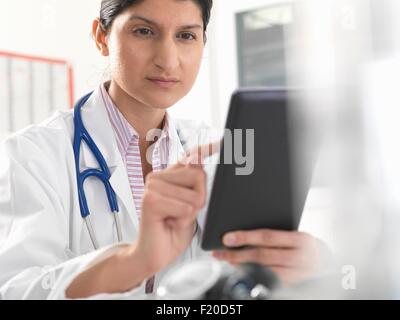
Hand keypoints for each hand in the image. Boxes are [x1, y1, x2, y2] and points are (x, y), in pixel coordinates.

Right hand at [66, 142, 219, 297]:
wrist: (153, 254)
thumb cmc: (172, 230)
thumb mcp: (190, 205)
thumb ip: (194, 185)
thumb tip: (199, 161)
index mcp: (169, 176)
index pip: (190, 156)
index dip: (205, 148)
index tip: (220, 141)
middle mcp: (158, 177)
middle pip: (199, 175)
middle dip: (199, 199)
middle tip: (183, 213)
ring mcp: (152, 187)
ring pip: (194, 195)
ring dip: (190, 213)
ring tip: (174, 219)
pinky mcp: (151, 200)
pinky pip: (185, 208)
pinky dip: (183, 221)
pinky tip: (169, 223)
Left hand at [213, 229, 328, 284]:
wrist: (327, 264)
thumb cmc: (307, 247)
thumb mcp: (297, 236)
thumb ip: (277, 235)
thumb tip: (246, 234)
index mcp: (300, 239)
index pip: (267, 236)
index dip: (245, 237)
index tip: (228, 238)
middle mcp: (300, 257)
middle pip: (262, 255)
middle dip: (238, 254)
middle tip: (221, 252)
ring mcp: (297, 274)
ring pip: (264, 271)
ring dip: (242, 266)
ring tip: (228, 260)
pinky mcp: (293, 285)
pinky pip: (269, 281)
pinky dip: (253, 275)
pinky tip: (242, 270)